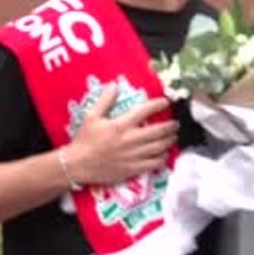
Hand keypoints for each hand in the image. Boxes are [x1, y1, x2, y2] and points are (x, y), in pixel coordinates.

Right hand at [61, 85, 177, 185]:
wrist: (77, 165)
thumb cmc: (84, 140)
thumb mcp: (91, 117)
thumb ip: (105, 100)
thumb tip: (114, 85)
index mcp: (120, 125)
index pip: (145, 111)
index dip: (158, 105)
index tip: (165, 102)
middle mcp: (130, 140)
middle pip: (158, 131)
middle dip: (170, 126)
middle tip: (175, 123)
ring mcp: (133, 156)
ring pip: (159, 147)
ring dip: (169, 141)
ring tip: (173, 136)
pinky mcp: (133, 169)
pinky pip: (154, 164)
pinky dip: (162, 158)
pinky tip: (165, 154)